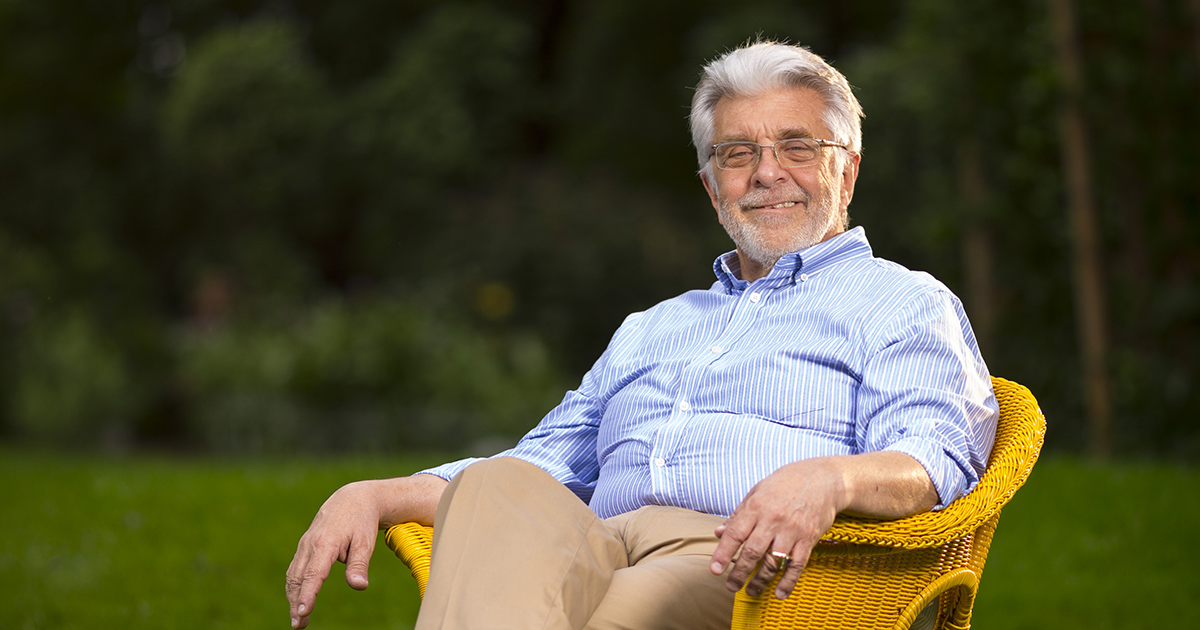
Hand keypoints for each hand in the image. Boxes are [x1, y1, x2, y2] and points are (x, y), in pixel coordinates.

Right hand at [285, 481, 384, 628]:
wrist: (352, 499)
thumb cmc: (361, 521)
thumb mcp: (365, 541)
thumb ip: (359, 565)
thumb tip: (359, 586)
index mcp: (326, 543)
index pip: (314, 573)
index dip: (308, 594)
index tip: (303, 612)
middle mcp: (310, 544)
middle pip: (299, 578)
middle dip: (296, 603)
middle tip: (299, 625)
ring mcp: (305, 545)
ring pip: (294, 575)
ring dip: (293, 598)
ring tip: (298, 620)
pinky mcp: (304, 547)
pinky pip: (295, 570)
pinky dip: (295, 587)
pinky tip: (297, 601)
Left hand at [708, 458, 845, 599]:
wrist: (823, 479)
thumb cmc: (785, 484)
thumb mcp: (757, 492)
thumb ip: (738, 515)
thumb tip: (719, 533)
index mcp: (757, 506)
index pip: (735, 533)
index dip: (723, 553)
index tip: (715, 570)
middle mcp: (773, 519)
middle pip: (753, 552)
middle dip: (739, 572)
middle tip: (731, 586)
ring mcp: (792, 530)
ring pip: (773, 561)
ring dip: (761, 580)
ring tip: (751, 591)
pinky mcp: (809, 539)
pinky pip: (797, 564)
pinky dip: (788, 581)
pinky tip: (780, 593)